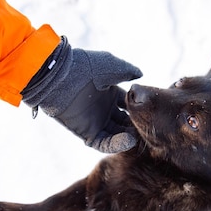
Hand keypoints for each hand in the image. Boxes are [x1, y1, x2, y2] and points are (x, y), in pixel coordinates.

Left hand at [21, 37, 141, 152]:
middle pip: (124, 122)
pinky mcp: (86, 132)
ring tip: (140, 137)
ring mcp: (94, 121)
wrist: (60, 75)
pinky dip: (116, 145)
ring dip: (128, 138)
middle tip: (149, 130)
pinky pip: (103, 143)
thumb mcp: (111, 66)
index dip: (140, 110)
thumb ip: (128, 71)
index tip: (151, 113)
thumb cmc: (85, 67)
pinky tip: (129, 141)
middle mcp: (103, 108)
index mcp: (109, 92)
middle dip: (136, 126)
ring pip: (116, 135)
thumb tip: (140, 75)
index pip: (129, 105)